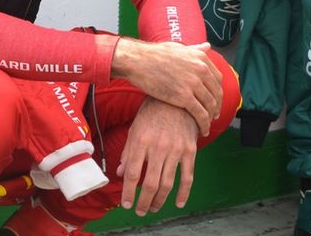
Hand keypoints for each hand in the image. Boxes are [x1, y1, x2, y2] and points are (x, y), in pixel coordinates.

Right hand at [111, 38, 221, 135]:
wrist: (137, 61)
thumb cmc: (154, 54)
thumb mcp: (178, 48)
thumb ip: (195, 49)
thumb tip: (207, 46)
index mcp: (200, 58)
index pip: (218, 79)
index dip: (218, 92)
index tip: (215, 99)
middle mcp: (201, 70)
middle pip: (216, 93)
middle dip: (217, 106)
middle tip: (214, 115)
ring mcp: (193, 84)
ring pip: (210, 105)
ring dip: (211, 117)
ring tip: (207, 124)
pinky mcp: (184, 97)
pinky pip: (200, 114)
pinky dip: (204, 124)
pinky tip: (203, 130)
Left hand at [118, 98, 198, 215]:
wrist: (176, 99)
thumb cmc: (151, 113)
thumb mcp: (135, 129)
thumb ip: (128, 152)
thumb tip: (120, 172)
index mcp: (141, 141)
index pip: (132, 173)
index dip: (128, 192)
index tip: (126, 204)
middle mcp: (158, 147)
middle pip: (150, 183)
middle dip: (144, 201)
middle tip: (140, 211)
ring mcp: (176, 150)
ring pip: (168, 183)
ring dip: (160, 200)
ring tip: (154, 208)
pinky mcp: (190, 151)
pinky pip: (188, 176)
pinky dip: (184, 192)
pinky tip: (178, 202)